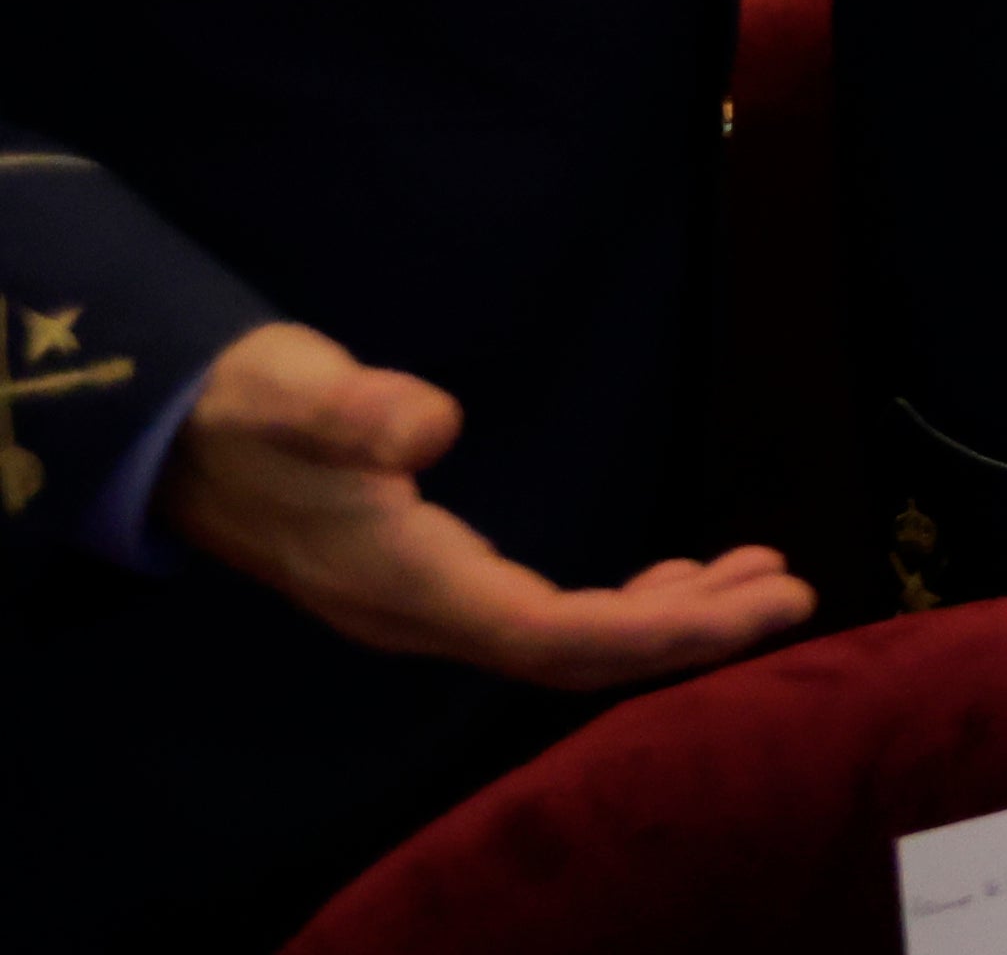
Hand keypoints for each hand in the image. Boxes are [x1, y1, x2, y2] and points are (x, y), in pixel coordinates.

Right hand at [157, 322, 812, 688]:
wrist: (173, 432)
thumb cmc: (245, 407)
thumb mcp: (294, 392)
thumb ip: (356, 410)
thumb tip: (427, 428)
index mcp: (405, 584)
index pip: (553, 634)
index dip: (660, 632)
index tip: (758, 603)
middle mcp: (421, 614)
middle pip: (576, 654)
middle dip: (690, 633)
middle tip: (794, 590)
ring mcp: (425, 604)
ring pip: (568, 640)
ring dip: (669, 617)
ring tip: (762, 577)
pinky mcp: (430, 580)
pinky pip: (548, 619)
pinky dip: (626, 604)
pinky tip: (679, 577)